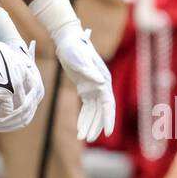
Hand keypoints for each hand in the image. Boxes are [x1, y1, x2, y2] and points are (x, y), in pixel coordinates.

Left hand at [50, 25, 115, 140]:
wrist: (67, 39)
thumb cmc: (74, 47)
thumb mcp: (79, 58)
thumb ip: (89, 71)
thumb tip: (101, 83)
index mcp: (103, 80)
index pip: (108, 104)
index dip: (108, 118)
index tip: (107, 132)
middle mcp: (101, 85)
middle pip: (100, 111)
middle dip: (96, 125)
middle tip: (88, 138)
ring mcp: (93, 87)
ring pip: (93, 111)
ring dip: (89, 124)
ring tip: (82, 137)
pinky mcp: (84, 88)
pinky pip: (86, 107)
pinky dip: (83, 117)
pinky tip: (80, 128)